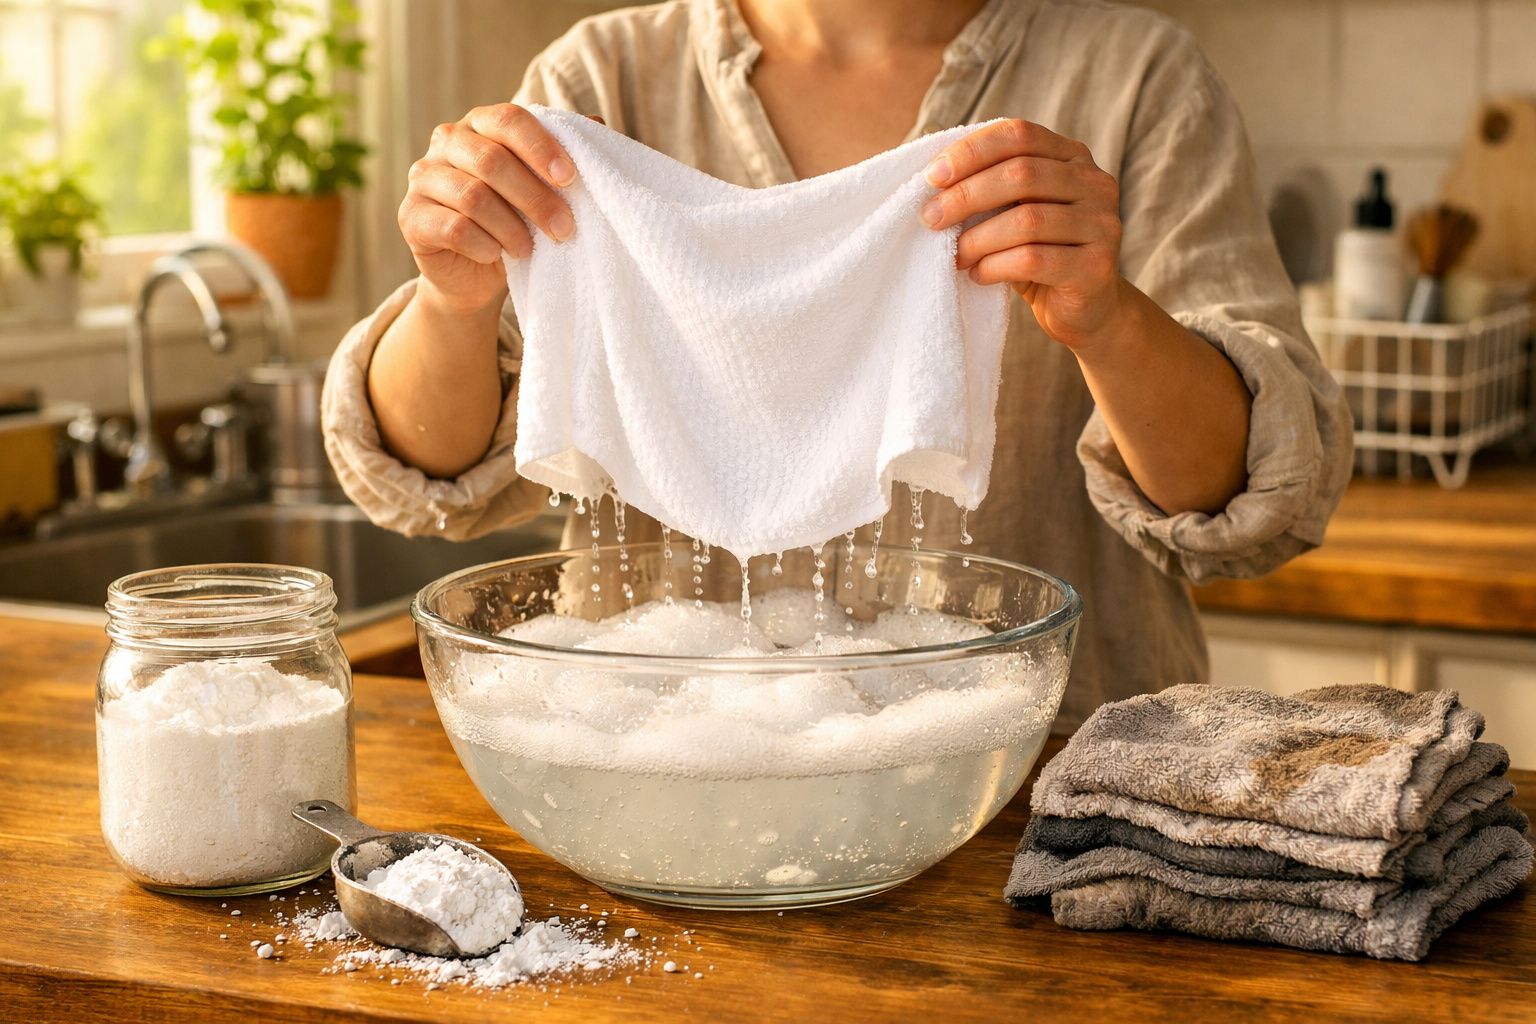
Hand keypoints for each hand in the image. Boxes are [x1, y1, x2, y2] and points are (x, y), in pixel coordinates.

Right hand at [399, 103, 579, 315]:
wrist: (475, 274)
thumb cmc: (514, 221)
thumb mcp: (542, 189)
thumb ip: (561, 156)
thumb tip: (597, 121)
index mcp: (480, 124)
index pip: (509, 119)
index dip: (541, 147)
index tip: (571, 178)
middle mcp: (446, 141)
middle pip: (492, 161)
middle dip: (536, 199)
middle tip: (565, 229)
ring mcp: (423, 177)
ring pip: (473, 197)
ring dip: (512, 228)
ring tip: (530, 249)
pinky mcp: (411, 216)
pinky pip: (454, 228)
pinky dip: (485, 245)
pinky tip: (497, 255)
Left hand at [921, 119, 1124, 348]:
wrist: (1085, 310)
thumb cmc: (1038, 254)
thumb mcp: (1015, 211)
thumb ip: (990, 186)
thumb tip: (931, 174)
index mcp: (1073, 157)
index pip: (1019, 134)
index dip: (972, 151)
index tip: (931, 177)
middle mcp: (1096, 183)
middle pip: (1022, 173)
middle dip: (966, 195)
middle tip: (931, 218)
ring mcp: (1102, 224)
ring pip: (1027, 220)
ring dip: (977, 238)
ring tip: (954, 255)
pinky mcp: (1095, 267)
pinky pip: (1033, 260)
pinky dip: (994, 267)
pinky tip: (977, 275)